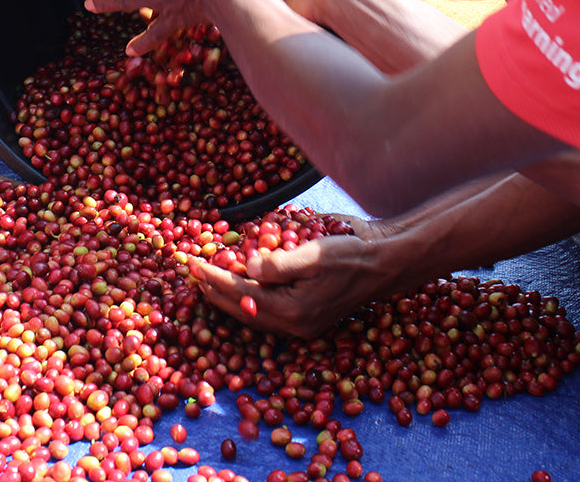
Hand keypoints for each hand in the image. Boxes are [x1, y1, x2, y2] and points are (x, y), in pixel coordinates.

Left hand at [189, 216, 403, 338]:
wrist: (386, 265)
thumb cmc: (352, 256)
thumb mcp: (314, 254)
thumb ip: (278, 262)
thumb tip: (247, 264)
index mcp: (293, 311)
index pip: (243, 294)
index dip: (216, 278)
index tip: (195, 263)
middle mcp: (295, 324)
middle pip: (244, 310)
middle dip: (216, 291)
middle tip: (194, 273)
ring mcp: (302, 324)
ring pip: (255, 315)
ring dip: (229, 298)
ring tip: (208, 282)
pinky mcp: (308, 317)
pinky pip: (269, 314)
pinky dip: (249, 300)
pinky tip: (241, 288)